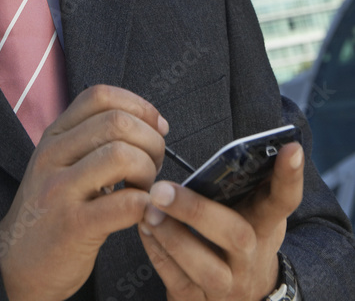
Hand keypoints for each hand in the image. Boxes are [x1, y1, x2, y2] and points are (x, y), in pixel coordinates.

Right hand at [0, 84, 168, 300]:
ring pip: (122, 156)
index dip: (139, 106)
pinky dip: (146, 205)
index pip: (100, 96)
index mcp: (54, 135)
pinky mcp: (73, 226)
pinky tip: (144, 213)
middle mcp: (53, 155)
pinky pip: (125, 204)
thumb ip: (93, 138)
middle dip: (151, 141)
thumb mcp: (61, 162)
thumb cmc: (52, 210)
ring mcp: (60, 190)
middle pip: (116, 122)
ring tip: (144, 189)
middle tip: (154, 165)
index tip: (155, 128)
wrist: (15, 262)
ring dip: (148, 172)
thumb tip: (152, 122)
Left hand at [138, 141, 303, 299]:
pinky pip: (179, 282)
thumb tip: (237, 147)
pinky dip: (158, 254)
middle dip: (196, 210)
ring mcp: (229, 284)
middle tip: (161, 189)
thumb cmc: (240, 235)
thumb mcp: (252, 212)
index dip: (289, 176)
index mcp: (266, 225)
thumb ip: (245, 184)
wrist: (244, 294)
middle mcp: (251, 257)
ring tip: (148, 210)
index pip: (284, 199)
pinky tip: (145, 230)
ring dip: (172, 237)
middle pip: (236, 235)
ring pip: (206, 268)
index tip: (289, 148)